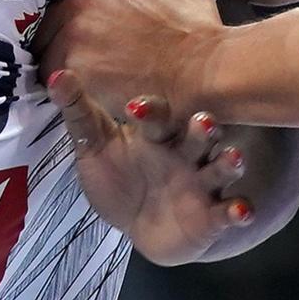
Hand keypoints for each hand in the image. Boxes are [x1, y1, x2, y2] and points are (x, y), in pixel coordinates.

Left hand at [38, 0, 225, 112]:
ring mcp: (71, 37)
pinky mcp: (71, 71)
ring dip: (55, 54)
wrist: (200, 69)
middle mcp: (78, 3)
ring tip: (71, 66)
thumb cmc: (195, 23)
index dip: (68, 2)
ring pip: (45, 46)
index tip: (78, 15)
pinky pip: (49, 76)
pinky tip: (72, 85)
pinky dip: (58, 82)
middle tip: (73, 44)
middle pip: (49, 17)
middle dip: (57, 28)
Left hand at [49, 71, 251, 265]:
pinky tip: (243, 210)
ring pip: (221, 167)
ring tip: (233, 158)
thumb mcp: (94, 146)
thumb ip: (78, 111)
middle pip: (198, 135)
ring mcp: (201, 183)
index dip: (150, 110)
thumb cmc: (118, 177)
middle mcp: (184, 153)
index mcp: (156, 134)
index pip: (157, 115)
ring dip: (229, 162)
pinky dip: (239, 210)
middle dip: (202, 128)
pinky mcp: (212, 216)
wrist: (138, 224)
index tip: (135, 106)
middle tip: (203, 120)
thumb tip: (55, 75)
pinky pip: (230, 211)